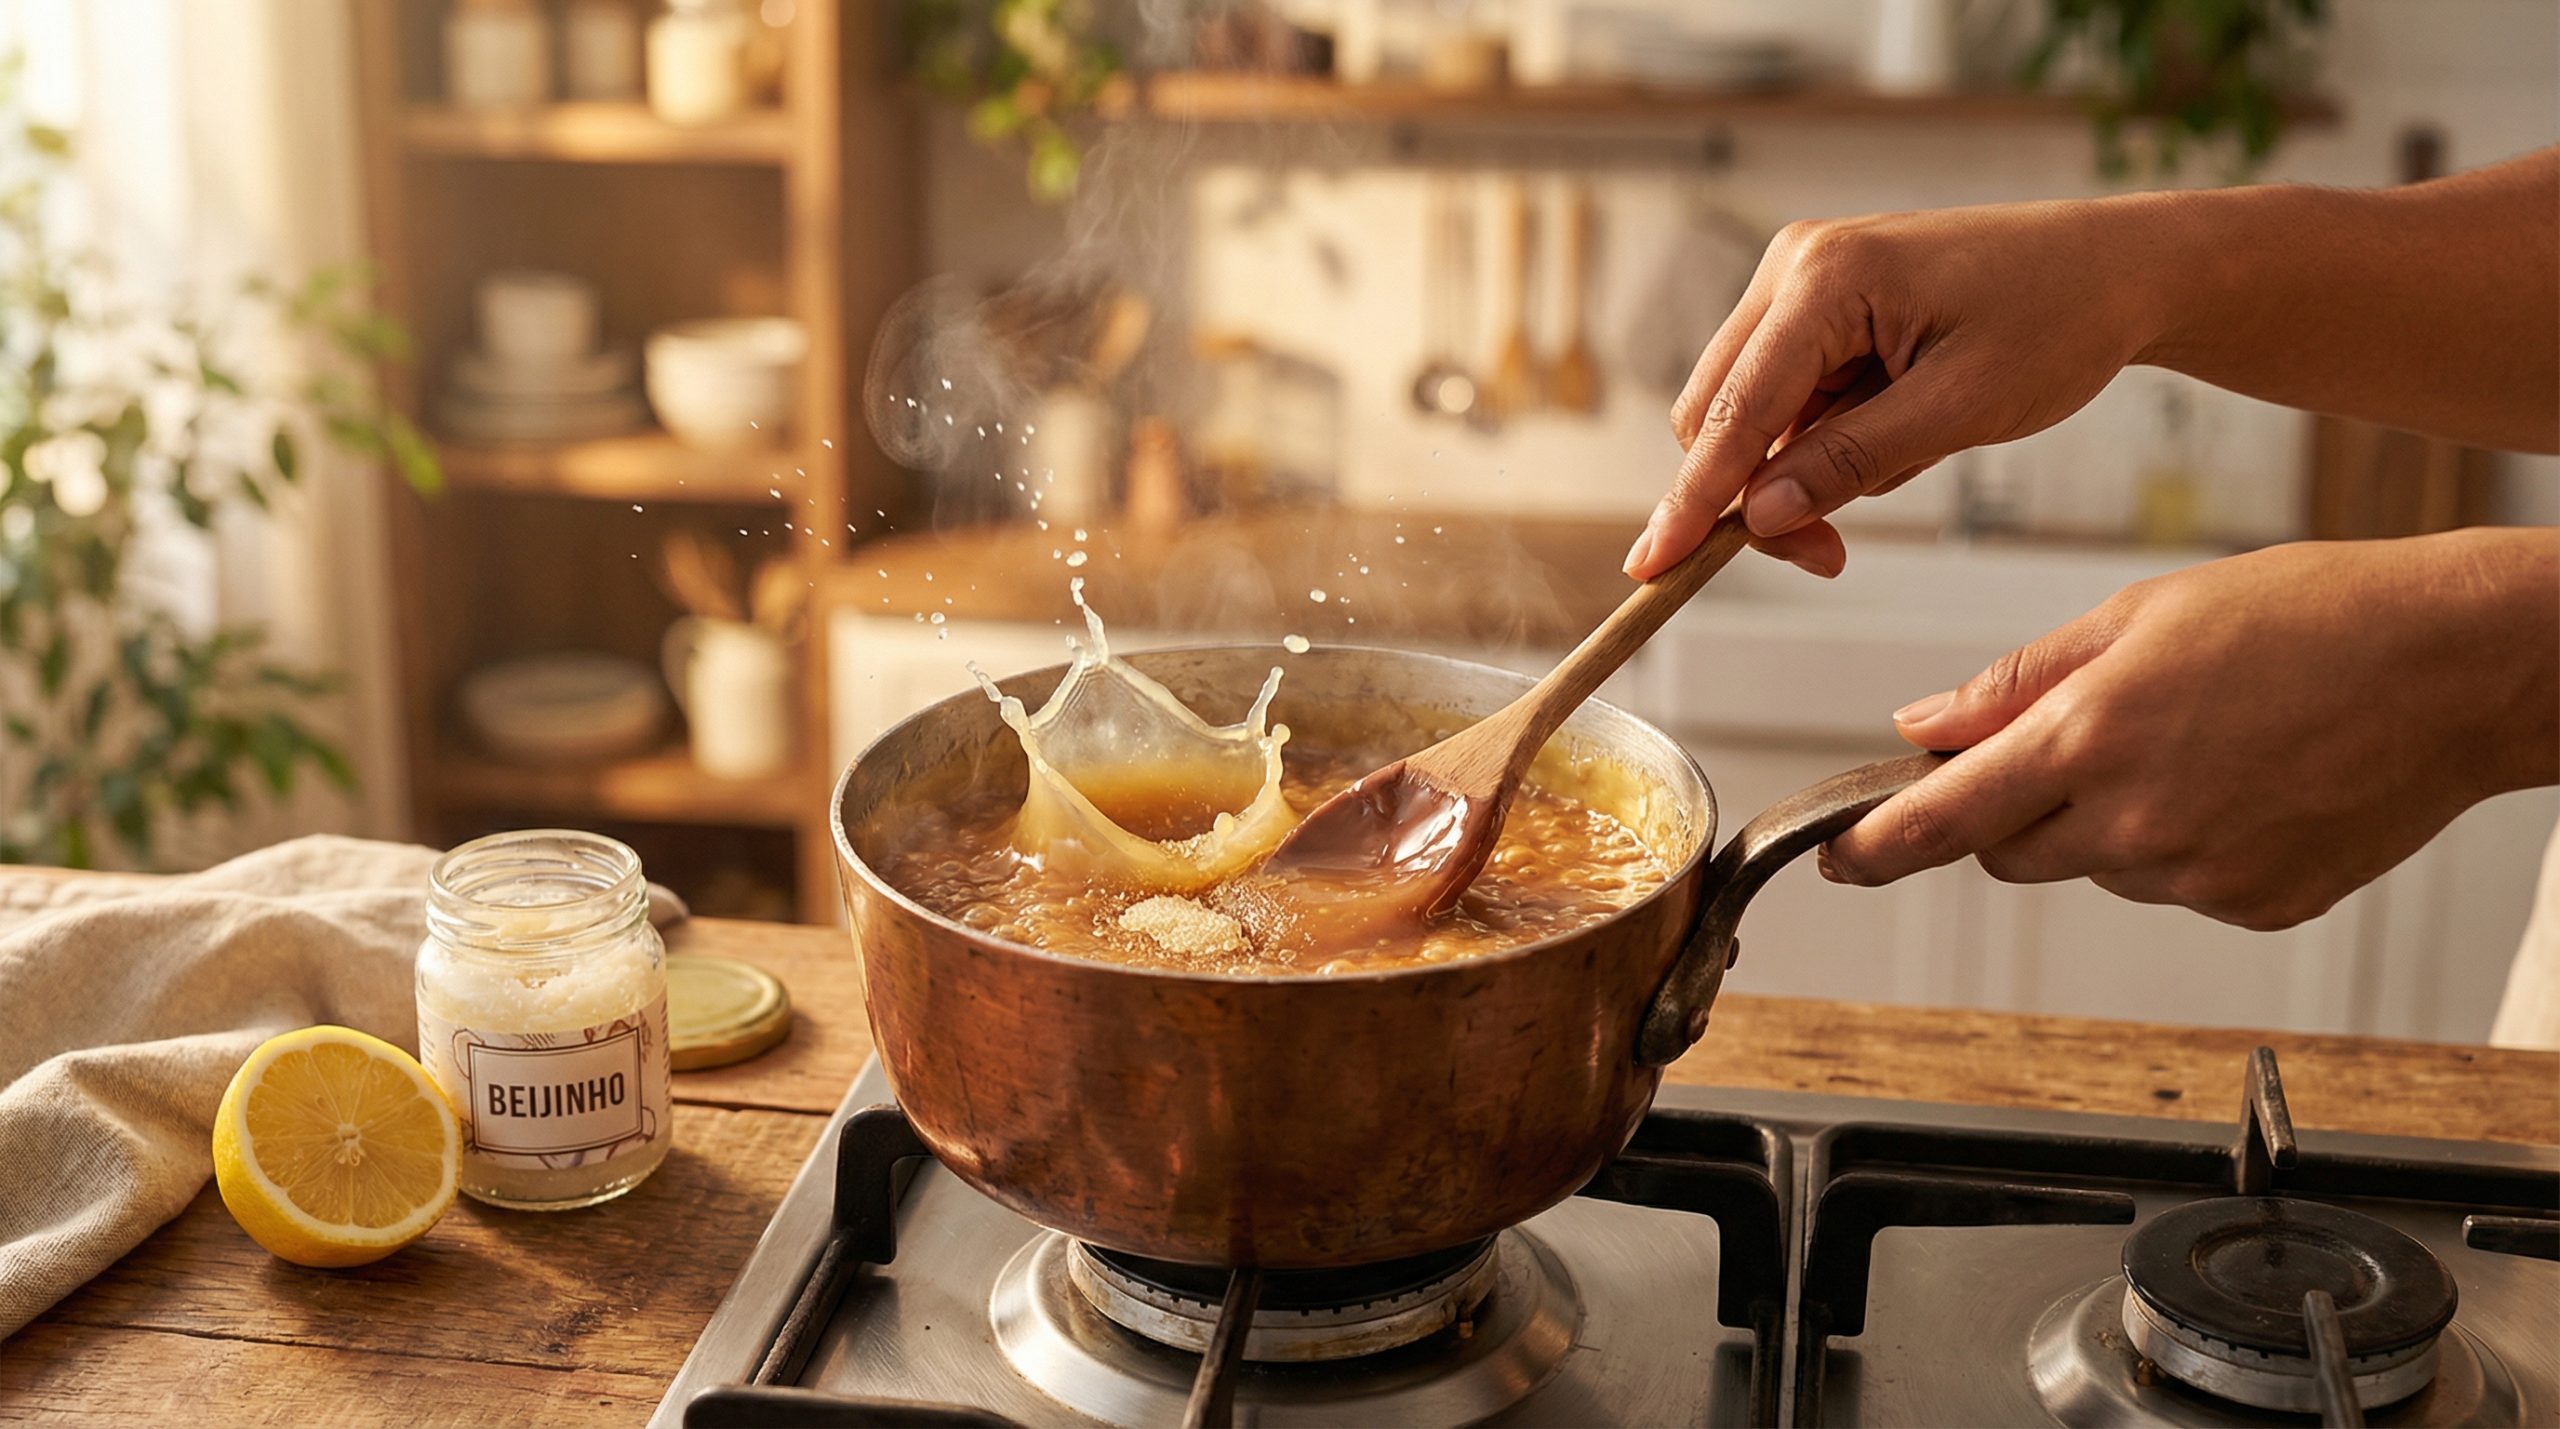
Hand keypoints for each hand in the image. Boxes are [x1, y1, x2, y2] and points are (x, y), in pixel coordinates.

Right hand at [1627, 197, 2169, 579]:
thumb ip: (1849, 463)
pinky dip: (1819, 438)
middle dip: (1755, 494)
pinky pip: (1785, 394)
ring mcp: (1801, 278)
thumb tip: (1757, 515)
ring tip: (1897, 469)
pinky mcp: (1818, 301)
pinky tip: (1891, 432)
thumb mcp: (1960, 410)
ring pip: (1746, 409)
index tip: (1650, 564)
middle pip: (1717, 411)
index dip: (1693, 498)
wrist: (2116, 269)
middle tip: (1826, 555)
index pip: (1735, 409)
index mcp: (1827, 276)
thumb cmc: (2057, 321)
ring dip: (1793, 468)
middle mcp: (1794, 264)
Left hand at [1821, 530, 2559, 930]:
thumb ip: (2018, 682)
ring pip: (2095, 867)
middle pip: (2009, 852)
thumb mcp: (2139, 615)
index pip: (1942, 820)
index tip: (1837, 860)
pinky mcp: (2257, 905)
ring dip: (2104, 821)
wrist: (2460, 667)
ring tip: (2195, 742)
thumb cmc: (2312, 615)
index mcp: (2092, 738)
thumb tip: (1922, 727)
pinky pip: (2176, 884)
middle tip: (2072, 745)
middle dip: (2009, 809)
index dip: (1874, 847)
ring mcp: (2200, 875)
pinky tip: (2243, 781)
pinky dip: (2183, 844)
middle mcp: (2136, 823)